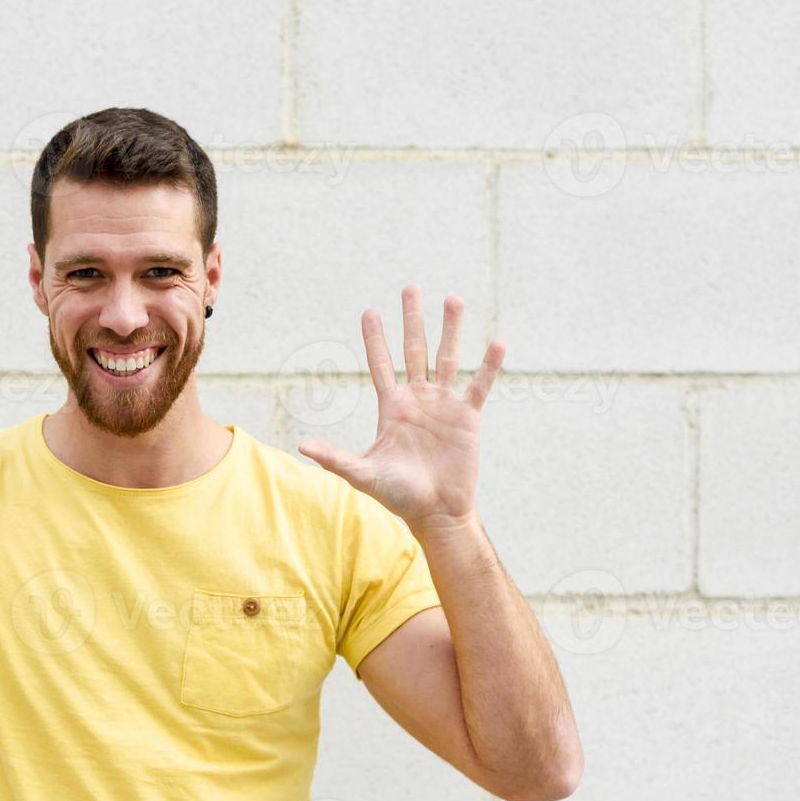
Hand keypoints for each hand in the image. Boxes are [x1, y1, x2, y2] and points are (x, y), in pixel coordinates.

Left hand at [297, 285, 504, 531]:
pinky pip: (479, 385)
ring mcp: (444, 405)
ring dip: (450, 329)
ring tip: (452, 299)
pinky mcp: (468, 417)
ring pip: (447, 358)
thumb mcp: (363, 474)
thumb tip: (302, 447)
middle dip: (412, 320)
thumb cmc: (397, 495)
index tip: (369, 312)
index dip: (375, 339)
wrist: (435, 512)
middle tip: (410, 288)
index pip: (381, 365)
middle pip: (414, 350)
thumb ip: (335, 459)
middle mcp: (417, 399)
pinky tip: (496, 343)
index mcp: (392, 407)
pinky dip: (488, 366)